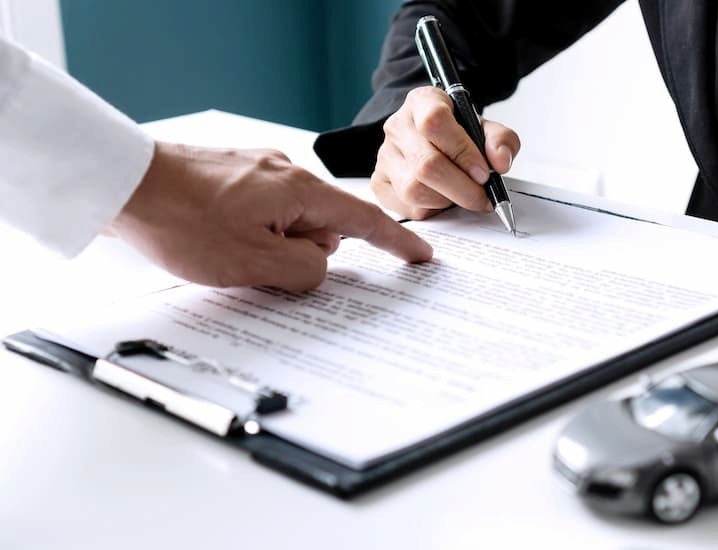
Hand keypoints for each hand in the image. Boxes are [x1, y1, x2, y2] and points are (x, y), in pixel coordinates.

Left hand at [110, 142, 432, 289]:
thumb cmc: (181, 221)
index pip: (364, 220)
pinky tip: (216, 242)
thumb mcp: (254, 264)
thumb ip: (305, 271)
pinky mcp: (232, 177)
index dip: (396, 243)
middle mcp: (284, 174)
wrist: (121, 184)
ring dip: (270, 247)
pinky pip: (260, 214)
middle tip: (260, 270)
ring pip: (286, 224)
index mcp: (299, 192)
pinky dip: (250, 234)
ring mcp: (257, 172)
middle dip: (301, 256)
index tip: (420, 256)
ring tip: (225, 254)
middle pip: (320, 228)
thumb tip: (321, 266)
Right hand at [372, 86, 520, 218]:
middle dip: (463, 189)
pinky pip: (407, 208)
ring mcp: (385, 156)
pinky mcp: (379, 183)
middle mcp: (398, 127)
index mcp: (422, 102)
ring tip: (462, 196)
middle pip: (426, 164)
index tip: (484, 172)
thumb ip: (501, 140)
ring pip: (414, 190)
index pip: (435, 122)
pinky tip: (443, 201)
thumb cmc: (459, 135)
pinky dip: (431, 211)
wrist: (436, 143)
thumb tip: (500, 163)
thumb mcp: (485, 129)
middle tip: (483, 197)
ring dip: (448, 202)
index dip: (463, 152)